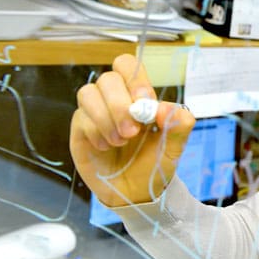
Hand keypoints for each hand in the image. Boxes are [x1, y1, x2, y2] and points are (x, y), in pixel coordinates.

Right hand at [70, 54, 194, 206]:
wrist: (137, 193)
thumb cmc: (155, 164)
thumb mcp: (175, 147)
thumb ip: (179, 126)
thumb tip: (166, 108)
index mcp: (138, 96)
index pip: (127, 65)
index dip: (134, 78)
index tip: (144, 102)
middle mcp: (114, 100)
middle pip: (107, 79)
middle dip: (119, 104)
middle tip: (132, 131)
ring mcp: (95, 113)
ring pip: (87, 93)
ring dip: (105, 118)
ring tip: (120, 141)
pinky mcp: (80, 130)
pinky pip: (80, 118)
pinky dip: (95, 132)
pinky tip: (107, 147)